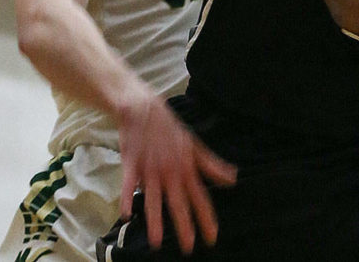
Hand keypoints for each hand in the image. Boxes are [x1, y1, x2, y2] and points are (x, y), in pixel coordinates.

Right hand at [118, 94, 236, 252]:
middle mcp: (170, 172)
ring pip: (154, 199)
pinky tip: (126, 215)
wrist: (144, 110)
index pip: (200, 197)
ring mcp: (150, 170)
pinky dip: (126, 198)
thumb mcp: (195, 146)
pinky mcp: (131, 165)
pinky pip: (128, 184)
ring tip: (157, 243)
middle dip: (184, 226)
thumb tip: (233, 179)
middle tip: (188, 248)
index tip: (212, 237)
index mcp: (187, 168)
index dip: (206, 218)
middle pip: (179, 203)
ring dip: (156, 220)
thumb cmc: (170, 130)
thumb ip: (212, 165)